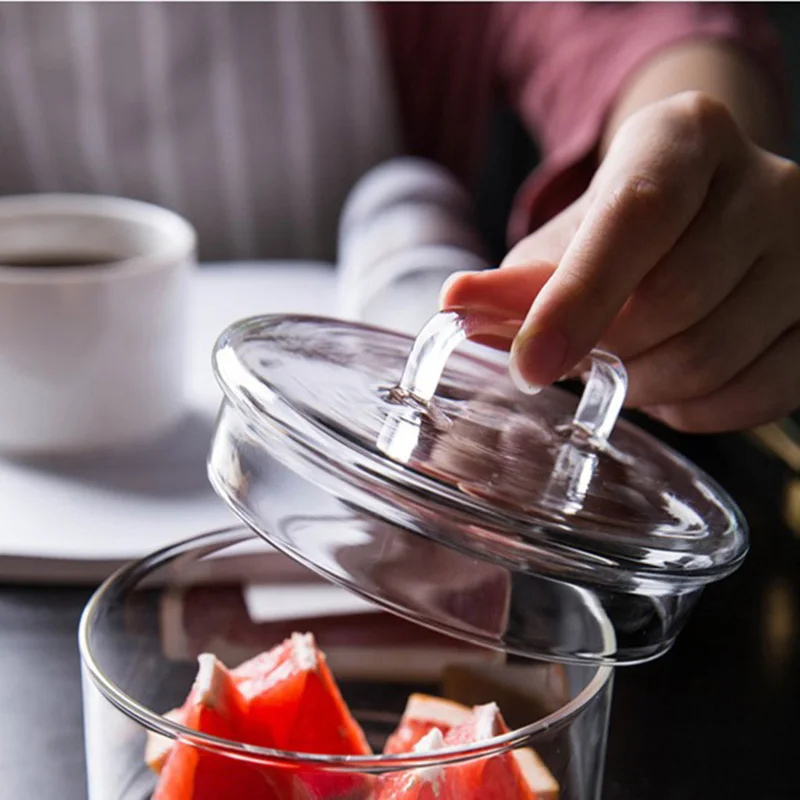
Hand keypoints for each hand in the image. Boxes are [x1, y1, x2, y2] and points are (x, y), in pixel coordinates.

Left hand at [441, 91, 799, 432]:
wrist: (703, 216)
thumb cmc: (622, 230)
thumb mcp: (564, 240)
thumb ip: (516, 280)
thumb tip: (457, 306)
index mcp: (686, 139)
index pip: (634, 218)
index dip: (576, 301)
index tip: (528, 365)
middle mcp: (766, 183)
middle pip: (672, 300)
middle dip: (606, 353)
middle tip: (575, 361)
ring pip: (713, 355)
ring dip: (644, 387)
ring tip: (620, 370)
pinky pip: (758, 394)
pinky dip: (693, 411)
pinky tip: (667, 388)